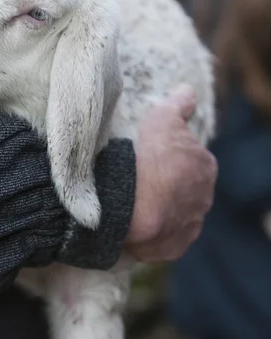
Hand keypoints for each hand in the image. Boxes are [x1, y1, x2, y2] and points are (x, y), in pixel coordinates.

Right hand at [125, 84, 216, 261]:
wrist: (133, 207)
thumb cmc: (149, 160)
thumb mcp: (161, 121)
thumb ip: (176, 105)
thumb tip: (187, 90)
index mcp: (205, 168)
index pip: (192, 159)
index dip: (171, 156)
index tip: (153, 157)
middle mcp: (204, 199)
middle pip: (187, 188)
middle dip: (170, 185)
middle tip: (144, 180)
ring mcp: (190, 225)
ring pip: (178, 214)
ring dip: (163, 209)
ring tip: (137, 203)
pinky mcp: (174, 247)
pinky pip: (165, 237)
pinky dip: (154, 231)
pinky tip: (137, 224)